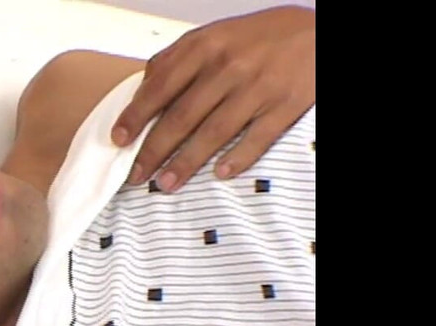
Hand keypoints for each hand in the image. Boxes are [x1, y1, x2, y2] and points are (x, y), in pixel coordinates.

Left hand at [111, 6, 314, 191]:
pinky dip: (237, 158)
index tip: (118, 140)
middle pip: (181, 117)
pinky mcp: (285, 105)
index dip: (136, 117)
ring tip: (166, 184)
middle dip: (154, 150)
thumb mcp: (213, 35)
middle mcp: (228, 67)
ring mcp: (257, 87)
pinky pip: (256, 138)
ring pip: (213, 132)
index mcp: (205, 47)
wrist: (317, 32)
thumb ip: (177, 59)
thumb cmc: (258, 37)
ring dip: (186, 163)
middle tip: (136, 175)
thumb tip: (142, 88)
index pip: (159, 87)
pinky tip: (219, 175)